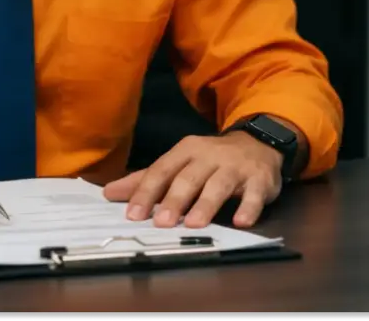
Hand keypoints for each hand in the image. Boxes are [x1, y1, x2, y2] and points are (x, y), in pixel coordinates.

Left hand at [103, 131, 282, 228]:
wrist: (258, 144)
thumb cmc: (210, 160)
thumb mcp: (179, 163)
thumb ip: (146, 179)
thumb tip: (109, 193)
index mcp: (185, 151)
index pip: (162, 170)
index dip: (146, 192)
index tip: (133, 214)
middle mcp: (209, 156)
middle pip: (188, 178)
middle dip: (174, 200)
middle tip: (161, 223)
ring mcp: (236, 167)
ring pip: (219, 185)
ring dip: (206, 204)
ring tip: (193, 224)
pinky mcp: (260, 180)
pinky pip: (254, 194)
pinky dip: (249, 208)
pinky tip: (241, 222)